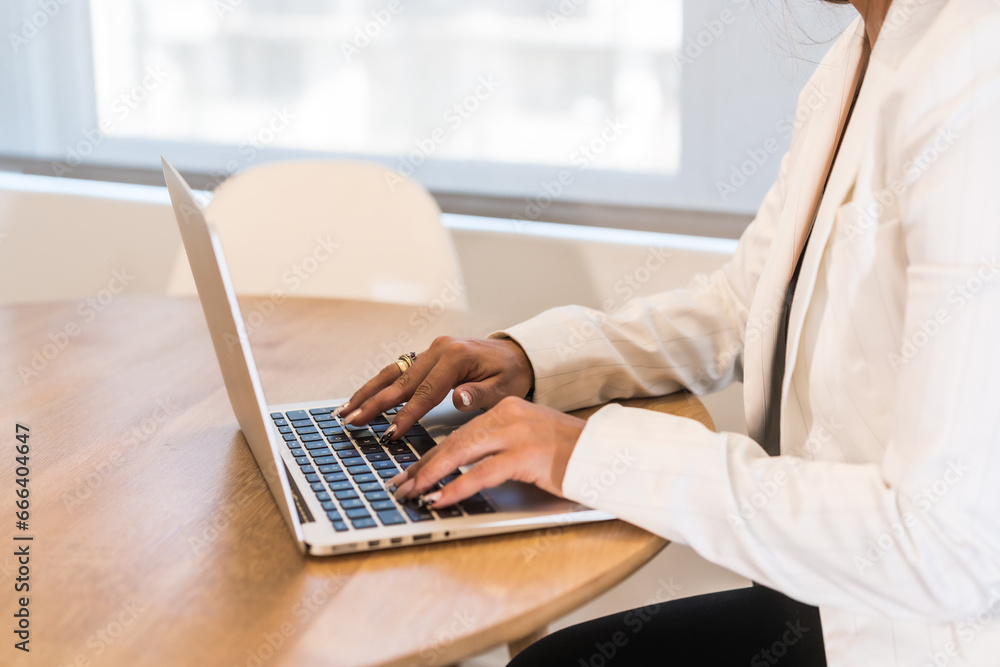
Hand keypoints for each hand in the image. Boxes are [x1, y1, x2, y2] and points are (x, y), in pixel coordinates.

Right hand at [340, 336, 533, 440]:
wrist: (517, 354)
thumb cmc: (511, 374)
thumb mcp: (504, 388)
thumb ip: (480, 394)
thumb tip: (458, 398)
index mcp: (456, 357)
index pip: (426, 392)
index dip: (407, 415)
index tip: (391, 433)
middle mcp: (439, 349)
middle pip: (401, 381)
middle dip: (375, 404)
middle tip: (352, 421)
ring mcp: (430, 350)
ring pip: (393, 373)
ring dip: (368, 392)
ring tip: (346, 410)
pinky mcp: (426, 355)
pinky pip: (398, 371)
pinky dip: (379, 385)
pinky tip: (363, 398)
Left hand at [388, 397, 585, 507]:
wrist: (606, 453)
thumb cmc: (571, 452)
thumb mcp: (529, 439)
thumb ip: (498, 445)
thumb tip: (462, 466)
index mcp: (507, 408)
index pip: (459, 432)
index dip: (431, 454)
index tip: (412, 472)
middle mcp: (508, 415)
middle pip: (454, 440)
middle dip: (423, 465)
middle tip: (401, 485)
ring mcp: (517, 434)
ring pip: (461, 452)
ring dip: (431, 475)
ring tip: (412, 493)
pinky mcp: (526, 456)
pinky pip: (481, 473)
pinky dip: (456, 486)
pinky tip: (440, 498)